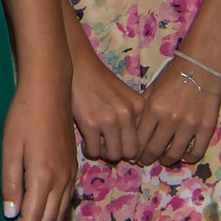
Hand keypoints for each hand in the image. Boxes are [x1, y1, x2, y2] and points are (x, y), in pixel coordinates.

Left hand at [0, 74, 77, 220]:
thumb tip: (11, 215)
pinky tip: (36, 217)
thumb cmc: (24, 115)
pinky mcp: (72, 170)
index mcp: (44, 179)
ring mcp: (70, 177)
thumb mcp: (10, 148)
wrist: (51, 91)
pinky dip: (50, 218)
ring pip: (57, 217)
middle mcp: (62, 183)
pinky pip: (64, 204)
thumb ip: (10, 183)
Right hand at [68, 41, 141, 163]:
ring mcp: (109, 119)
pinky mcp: (89, 123)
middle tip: (108, 146)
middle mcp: (127, 114)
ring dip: (104, 153)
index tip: (121, 145)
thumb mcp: (124, 96)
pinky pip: (94, 150)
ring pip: (113, 154)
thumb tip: (133, 153)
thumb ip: (132, 118)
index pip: (143, 142)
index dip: (131, 147)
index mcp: (139, 107)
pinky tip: (86, 142)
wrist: (77, 65)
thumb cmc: (99, 81)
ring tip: (97, 144)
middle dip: (119, 152)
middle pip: (130, 152)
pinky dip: (90, 150)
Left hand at [135, 53, 220, 168]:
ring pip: (175, 154)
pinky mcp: (207, 128)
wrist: (200, 67)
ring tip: (163, 159)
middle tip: (144, 161)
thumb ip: (142, 110)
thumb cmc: (172, 76)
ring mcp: (190, 125)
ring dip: (166, 160)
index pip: (139, 139)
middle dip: (146, 159)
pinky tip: (183, 155)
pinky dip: (188, 158)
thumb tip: (132, 131)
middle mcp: (170, 120)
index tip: (132, 154)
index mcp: (153, 109)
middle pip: (154, 150)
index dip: (134, 150)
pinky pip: (197, 152)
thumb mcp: (151, 90)